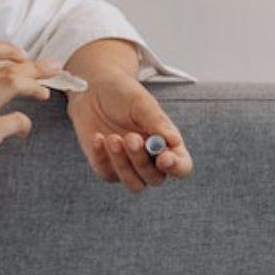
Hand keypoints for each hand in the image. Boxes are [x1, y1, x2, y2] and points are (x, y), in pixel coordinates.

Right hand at [0, 40, 60, 202]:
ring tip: (44, 94)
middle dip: (36, 66)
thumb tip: (6, 75)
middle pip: (7, 67)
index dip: (8, 49)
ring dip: (35, 87)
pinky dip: (25, 124)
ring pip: (13, 83)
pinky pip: (17, 120)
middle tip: (54, 68)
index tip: (23, 56)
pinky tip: (22, 131)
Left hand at [65, 71, 192, 192]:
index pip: (181, 166)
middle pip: (155, 178)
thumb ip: (156, 122)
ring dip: (123, 165)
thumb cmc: (123, 95)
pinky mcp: (106, 166)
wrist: (93, 90)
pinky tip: (98, 137)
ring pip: (134, 184)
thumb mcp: (140, 103)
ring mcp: (128, 166)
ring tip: (112, 138)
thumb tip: (174, 140)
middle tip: (130, 137)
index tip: (163, 158)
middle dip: (141, 161)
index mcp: (167, 144)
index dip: (176, 167)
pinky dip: (102, 157)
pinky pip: (107, 173)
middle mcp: (151, 160)